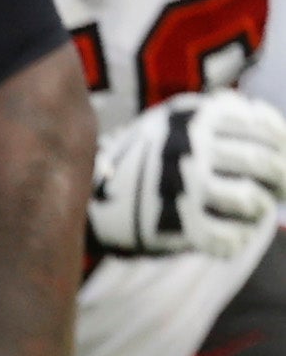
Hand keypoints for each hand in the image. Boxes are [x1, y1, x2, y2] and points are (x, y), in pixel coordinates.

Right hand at [89, 91, 285, 259]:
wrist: (88, 196)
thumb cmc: (144, 159)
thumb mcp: (174, 121)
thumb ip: (219, 116)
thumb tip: (272, 126)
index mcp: (197, 118)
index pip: (264, 129)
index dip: (283, 146)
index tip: (283, 157)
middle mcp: (193, 149)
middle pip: (263, 163)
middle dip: (280, 180)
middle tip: (281, 189)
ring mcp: (185, 188)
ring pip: (250, 200)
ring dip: (260, 209)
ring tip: (255, 211)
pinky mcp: (178, 226)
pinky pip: (229, 237)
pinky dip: (238, 239)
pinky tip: (233, 237)